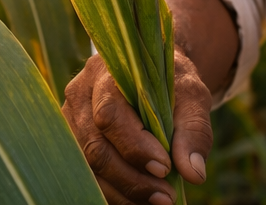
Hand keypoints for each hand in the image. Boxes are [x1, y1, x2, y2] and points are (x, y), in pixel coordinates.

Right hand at [61, 50, 212, 204]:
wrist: (152, 74)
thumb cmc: (171, 83)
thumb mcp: (191, 96)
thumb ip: (193, 130)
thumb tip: (193, 173)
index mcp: (106, 74)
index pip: (110, 115)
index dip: (134, 147)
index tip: (165, 168)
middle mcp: (81, 95)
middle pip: (96, 146)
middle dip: (131, 178)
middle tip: (166, 196)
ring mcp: (72, 120)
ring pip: (89, 166)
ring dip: (123, 191)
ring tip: (158, 200)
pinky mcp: (74, 141)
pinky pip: (89, 174)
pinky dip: (115, 192)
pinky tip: (139, 199)